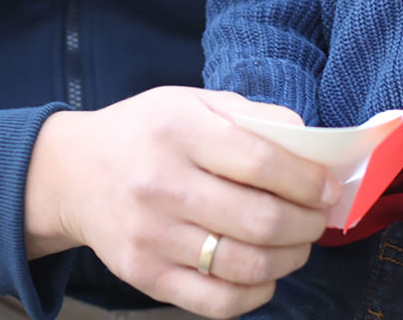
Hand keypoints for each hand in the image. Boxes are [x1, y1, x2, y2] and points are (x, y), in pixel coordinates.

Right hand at [24, 87, 335, 318]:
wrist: (75, 173)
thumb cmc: (148, 134)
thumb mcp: (193, 102)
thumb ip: (252, 117)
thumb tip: (310, 144)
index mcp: (179, 130)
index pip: (262, 162)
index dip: (308, 181)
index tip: (327, 188)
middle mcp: (161, 184)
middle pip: (260, 219)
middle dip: (307, 224)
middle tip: (318, 219)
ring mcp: (151, 236)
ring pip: (246, 266)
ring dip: (290, 259)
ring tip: (297, 244)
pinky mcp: (144, 276)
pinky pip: (217, 302)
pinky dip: (255, 293)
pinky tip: (265, 273)